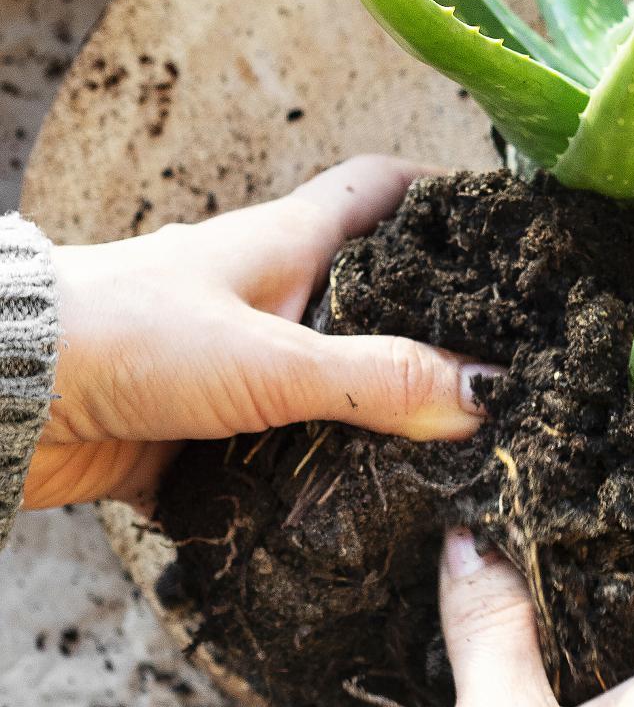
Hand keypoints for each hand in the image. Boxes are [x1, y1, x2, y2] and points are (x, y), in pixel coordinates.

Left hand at [25, 156, 496, 510]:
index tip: (509, 232)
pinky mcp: (205, 433)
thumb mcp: (271, 359)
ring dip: (380, 421)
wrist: (7, 399)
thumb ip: (379, 380)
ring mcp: (236, 365)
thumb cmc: (127, 337)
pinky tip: (367, 517)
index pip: (383, 189)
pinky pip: (284, 455)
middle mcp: (268, 297)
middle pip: (373, 298)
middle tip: (509, 372)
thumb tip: (489, 395)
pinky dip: (320, 482)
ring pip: (334, 386)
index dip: (446, 198)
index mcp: (288, 242)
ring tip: (460, 461)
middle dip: (435, 331)